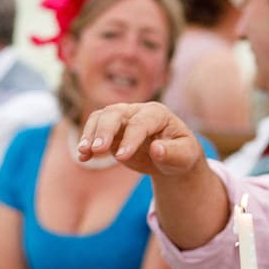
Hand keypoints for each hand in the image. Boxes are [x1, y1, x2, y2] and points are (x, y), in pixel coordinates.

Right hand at [79, 102, 205, 177]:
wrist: (173, 157)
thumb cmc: (182, 154)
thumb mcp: (185, 156)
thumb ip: (173, 153)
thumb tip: (157, 149)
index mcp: (158, 113)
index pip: (140, 123)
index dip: (130, 138)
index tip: (122, 157)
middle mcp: (137, 111)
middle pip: (115, 113)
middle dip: (104, 130)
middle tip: (97, 150)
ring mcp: (123, 119)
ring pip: (101, 118)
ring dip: (90, 135)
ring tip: (85, 153)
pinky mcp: (112, 130)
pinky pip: (94, 130)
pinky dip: (87, 142)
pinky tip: (83, 157)